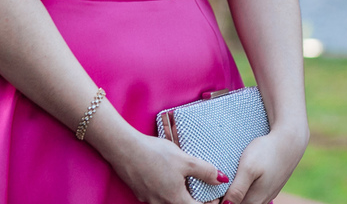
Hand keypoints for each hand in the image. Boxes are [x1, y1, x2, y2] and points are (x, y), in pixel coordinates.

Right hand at [110, 132, 226, 203]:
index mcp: (175, 200)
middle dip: (194, 199)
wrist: (124, 148)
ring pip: (169, 202)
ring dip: (180, 195)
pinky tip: (166, 174)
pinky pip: (158, 196)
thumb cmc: (155, 154)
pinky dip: (166, 190)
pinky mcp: (141, 192)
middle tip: (202, 188)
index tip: (214, 195)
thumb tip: (221, 179)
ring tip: (184, 179)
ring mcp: (149, 200)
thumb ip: (205, 171)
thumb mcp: (185, 160)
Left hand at [220, 126, 307, 203]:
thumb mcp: (248, 168)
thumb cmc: (267, 152)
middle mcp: (260, 201)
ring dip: (234, 191)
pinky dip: (243, 186)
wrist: (290, 141)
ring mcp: (266, 194)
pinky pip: (251, 192)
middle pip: (237, 203)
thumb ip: (237, 190)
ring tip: (226, 177)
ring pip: (244, 198)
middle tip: (216, 181)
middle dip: (225, 196)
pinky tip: (239, 175)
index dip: (217, 200)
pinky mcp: (268, 186)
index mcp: (254, 201)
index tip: (210, 190)